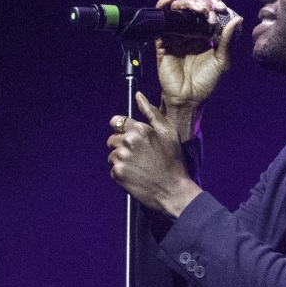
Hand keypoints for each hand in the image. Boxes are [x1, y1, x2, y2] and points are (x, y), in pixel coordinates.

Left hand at [107, 92, 202, 216]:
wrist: (173, 190)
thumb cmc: (173, 161)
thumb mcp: (168, 132)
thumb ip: (152, 112)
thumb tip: (138, 95)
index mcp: (140, 129)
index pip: (117, 122)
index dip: (121, 129)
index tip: (126, 136)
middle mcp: (128, 142)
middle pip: (112, 139)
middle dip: (121, 145)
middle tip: (138, 156)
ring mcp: (121, 158)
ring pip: (112, 155)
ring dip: (121, 160)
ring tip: (138, 167)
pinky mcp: (117, 173)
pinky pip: (113, 170)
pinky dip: (121, 173)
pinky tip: (135, 176)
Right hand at [153, 0, 242, 134]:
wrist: (189, 100)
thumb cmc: (207, 84)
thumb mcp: (223, 62)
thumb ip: (228, 41)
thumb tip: (238, 18)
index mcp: (206, 36)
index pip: (209, 13)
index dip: (215, 5)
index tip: (221, 8)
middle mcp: (191, 34)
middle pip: (193, 8)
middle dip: (202, 3)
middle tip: (208, 10)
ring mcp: (176, 37)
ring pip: (178, 11)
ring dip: (187, 4)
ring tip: (197, 8)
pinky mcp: (163, 42)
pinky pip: (161, 21)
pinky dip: (163, 6)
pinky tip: (169, 0)